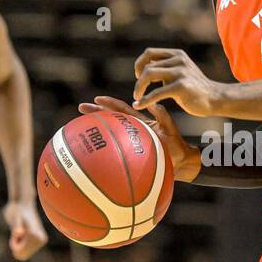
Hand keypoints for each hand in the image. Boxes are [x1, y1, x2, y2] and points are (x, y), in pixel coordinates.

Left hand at [4, 200, 47, 260]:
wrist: (22, 203)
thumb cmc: (18, 210)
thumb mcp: (15, 218)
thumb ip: (16, 226)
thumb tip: (18, 233)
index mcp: (37, 237)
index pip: (19, 253)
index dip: (14, 244)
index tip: (16, 232)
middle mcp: (41, 240)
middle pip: (22, 256)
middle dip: (16, 245)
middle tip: (17, 231)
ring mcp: (41, 241)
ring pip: (24, 254)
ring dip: (19, 244)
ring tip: (21, 231)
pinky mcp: (39, 241)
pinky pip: (26, 251)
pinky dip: (21, 244)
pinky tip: (24, 232)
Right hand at [79, 95, 200, 181]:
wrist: (182, 163)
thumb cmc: (177, 145)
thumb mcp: (170, 128)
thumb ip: (162, 116)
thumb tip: (152, 104)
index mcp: (140, 122)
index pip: (121, 110)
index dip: (109, 104)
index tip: (96, 99)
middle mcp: (132, 131)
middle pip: (111, 119)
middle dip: (96, 113)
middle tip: (80, 108)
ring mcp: (131, 143)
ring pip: (110, 134)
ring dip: (97, 129)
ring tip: (81, 128)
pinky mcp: (132, 155)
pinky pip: (115, 152)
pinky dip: (105, 151)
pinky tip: (94, 155)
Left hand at [131, 48, 223, 116]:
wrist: (215, 98)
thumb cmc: (195, 88)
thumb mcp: (181, 71)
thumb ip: (165, 68)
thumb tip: (144, 69)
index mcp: (177, 54)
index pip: (149, 53)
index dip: (140, 64)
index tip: (139, 76)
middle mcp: (178, 60)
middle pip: (147, 66)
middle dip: (138, 80)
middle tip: (137, 92)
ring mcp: (180, 72)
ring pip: (149, 75)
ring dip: (139, 88)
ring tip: (137, 98)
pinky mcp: (181, 86)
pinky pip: (156, 93)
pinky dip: (145, 100)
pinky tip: (139, 105)